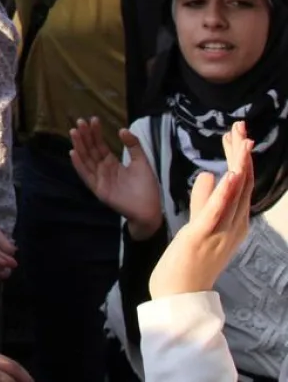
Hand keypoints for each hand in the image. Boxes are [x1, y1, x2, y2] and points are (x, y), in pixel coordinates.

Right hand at [69, 118, 162, 239]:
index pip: (100, 145)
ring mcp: (99, 179)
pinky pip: (86, 175)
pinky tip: (73, 152)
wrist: (150, 209)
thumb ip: (133, 146)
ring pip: (86, 159)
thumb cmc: (146, 187)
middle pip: (91, 150)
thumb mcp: (141, 162)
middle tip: (79, 121)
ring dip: (79, 146)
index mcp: (112, 163)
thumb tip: (122, 129)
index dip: (96, 133)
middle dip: (84, 136)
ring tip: (74, 132)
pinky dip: (79, 164)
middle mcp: (102, 169)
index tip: (92, 119)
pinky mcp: (98, 189)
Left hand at [151, 121, 254, 298]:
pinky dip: (224, 192)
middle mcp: (234, 226)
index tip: (238, 135)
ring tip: (239, 141)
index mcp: (234, 223)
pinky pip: (216, 211)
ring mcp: (221, 232)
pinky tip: (228, 175)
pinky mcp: (203, 237)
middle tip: (241, 127)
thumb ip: (204, 200)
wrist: (180, 296)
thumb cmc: (188, 262)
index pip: (241, 184)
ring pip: (233, 193)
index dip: (241, 158)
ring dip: (237, 165)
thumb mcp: (198, 224)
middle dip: (241, 154)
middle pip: (242, 184)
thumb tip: (210, 175)